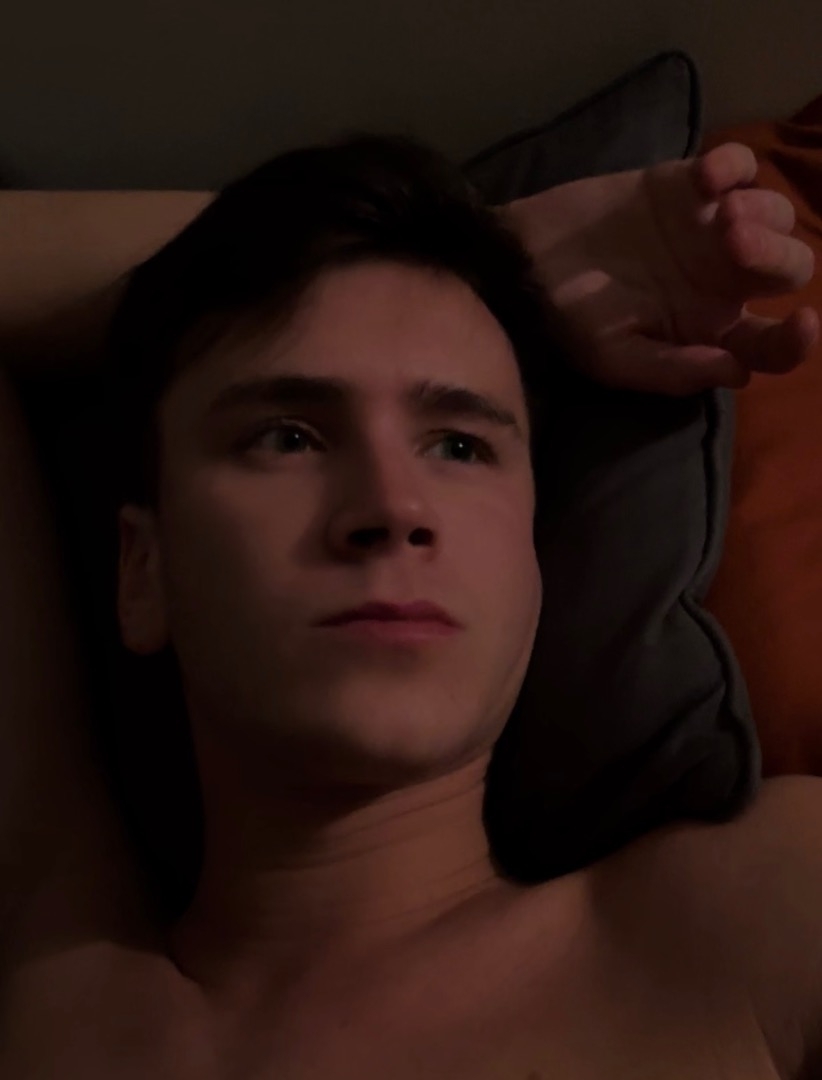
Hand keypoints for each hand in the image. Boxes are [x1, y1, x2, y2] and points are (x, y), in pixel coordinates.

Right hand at [500, 143, 818, 395]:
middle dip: (774, 255)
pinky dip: (734, 167)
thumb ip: (672, 370)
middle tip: (730, 244)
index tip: (804, 323)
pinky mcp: (688, 184)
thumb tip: (737, 373)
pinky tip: (705, 179)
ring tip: (717, 216)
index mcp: (709, 331)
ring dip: (761, 213)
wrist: (522, 258)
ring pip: (775, 213)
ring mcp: (709, 229)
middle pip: (789, 268)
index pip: (771, 344)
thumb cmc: (566, 317)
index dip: (797, 342)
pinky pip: (737, 167)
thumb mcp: (612, 358)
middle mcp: (721, 282)